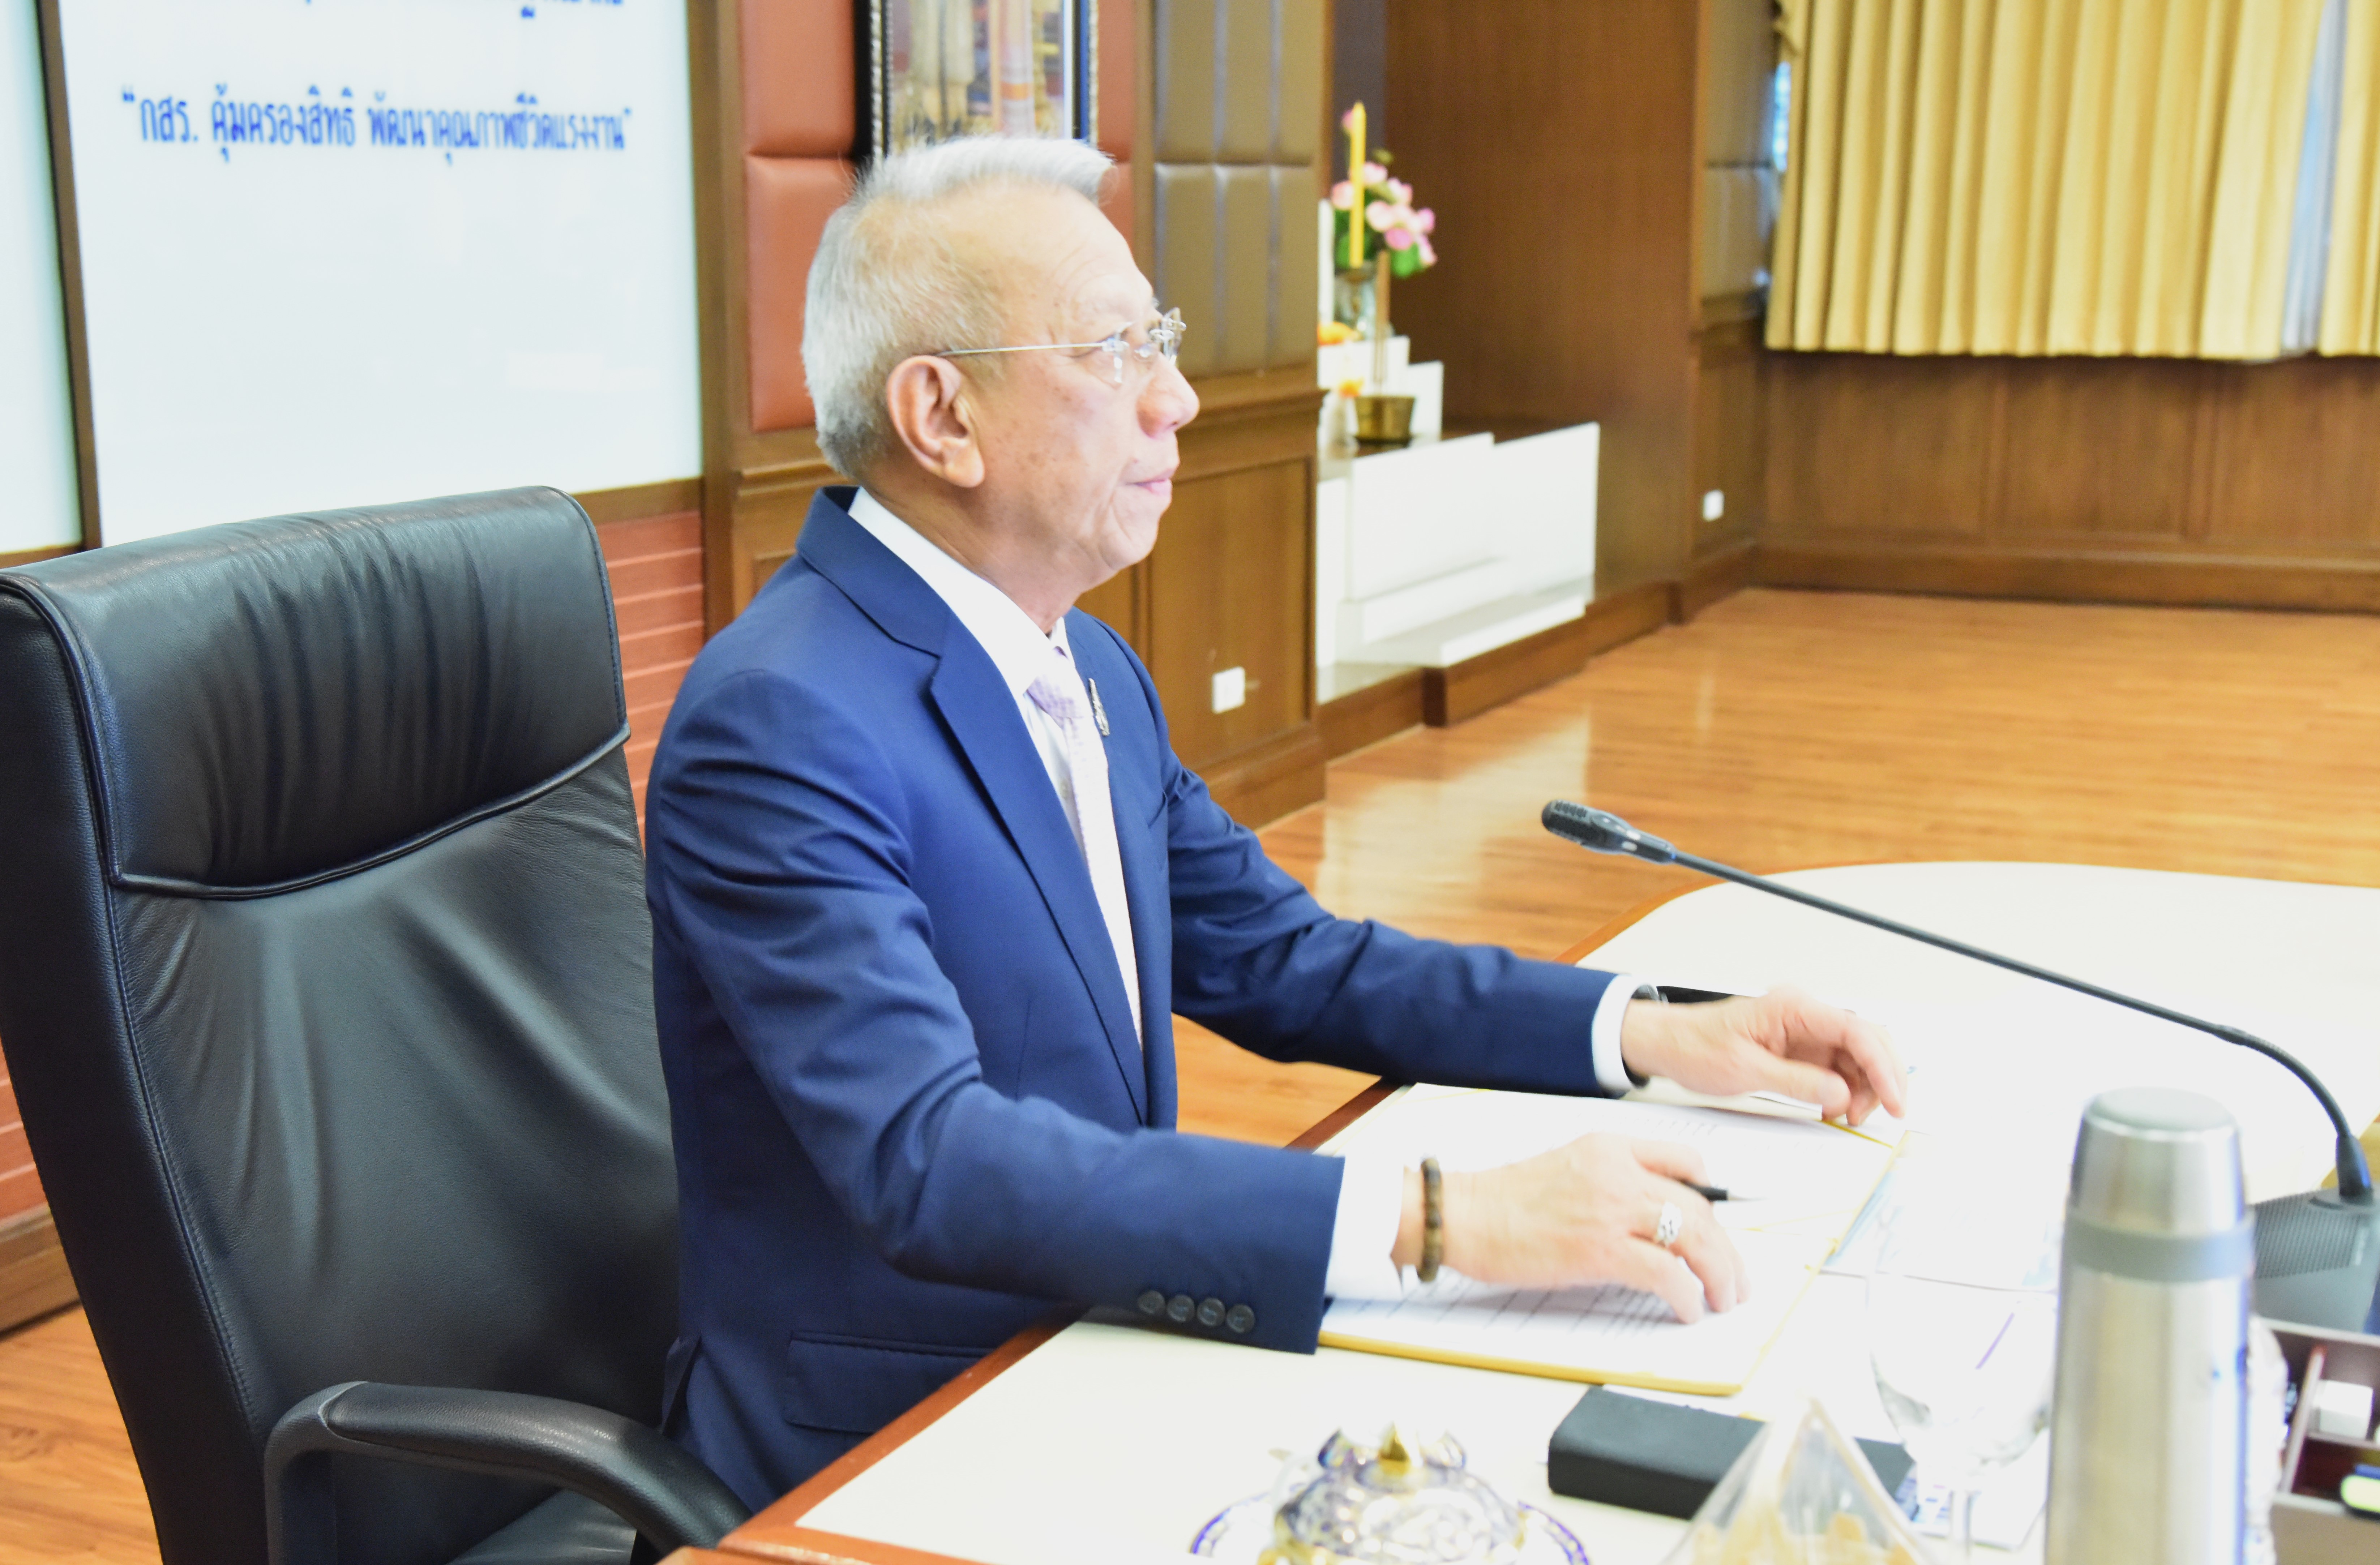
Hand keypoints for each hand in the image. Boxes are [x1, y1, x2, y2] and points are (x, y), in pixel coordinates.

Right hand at [1392, 1135, 1742, 1322]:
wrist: (1463, 1214)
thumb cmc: (1505, 1200)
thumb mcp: (1567, 1168)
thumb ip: (1611, 1182)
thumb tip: (1652, 1222)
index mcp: (1610, 1147)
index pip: (1686, 1160)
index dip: (1712, 1196)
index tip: (1718, 1225)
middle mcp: (1618, 1172)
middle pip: (1700, 1207)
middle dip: (1727, 1249)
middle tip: (1736, 1278)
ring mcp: (1610, 1210)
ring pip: (1695, 1237)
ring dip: (1720, 1273)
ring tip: (1724, 1298)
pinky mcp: (1600, 1250)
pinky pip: (1665, 1273)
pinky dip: (1686, 1295)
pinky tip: (1687, 1309)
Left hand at [1619, 986, 1907, 1124]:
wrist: (1670, 1044)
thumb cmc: (1696, 1047)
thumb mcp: (1745, 1070)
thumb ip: (1797, 1081)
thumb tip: (1840, 1094)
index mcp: (1793, 1008)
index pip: (1856, 1031)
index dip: (1883, 1067)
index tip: (1893, 1101)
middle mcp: (1805, 1015)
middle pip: (1868, 1040)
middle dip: (1881, 1079)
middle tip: (1878, 1114)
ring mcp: (1806, 1033)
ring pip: (1858, 1057)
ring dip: (1863, 1089)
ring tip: (1846, 1116)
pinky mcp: (1801, 1050)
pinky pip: (1838, 1069)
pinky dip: (1844, 1091)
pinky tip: (1833, 1110)